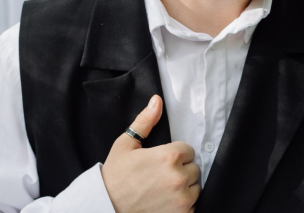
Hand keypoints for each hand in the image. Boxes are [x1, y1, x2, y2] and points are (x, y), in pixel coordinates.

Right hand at [101, 95, 200, 212]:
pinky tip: (167, 202)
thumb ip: (145, 122)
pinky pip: (193, 205)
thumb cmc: (115, 176)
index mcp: (169, 156)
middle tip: (161, 176)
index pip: (188, 150)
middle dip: (181, 170)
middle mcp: (179, 177)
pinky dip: (184, 204)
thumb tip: (157, 101)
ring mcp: (182, 199)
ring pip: (196, 187)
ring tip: (164, 189)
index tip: (163, 161)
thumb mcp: (126, 145)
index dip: (176, 154)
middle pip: (194, 168)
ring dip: (185, 187)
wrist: (107, 208)